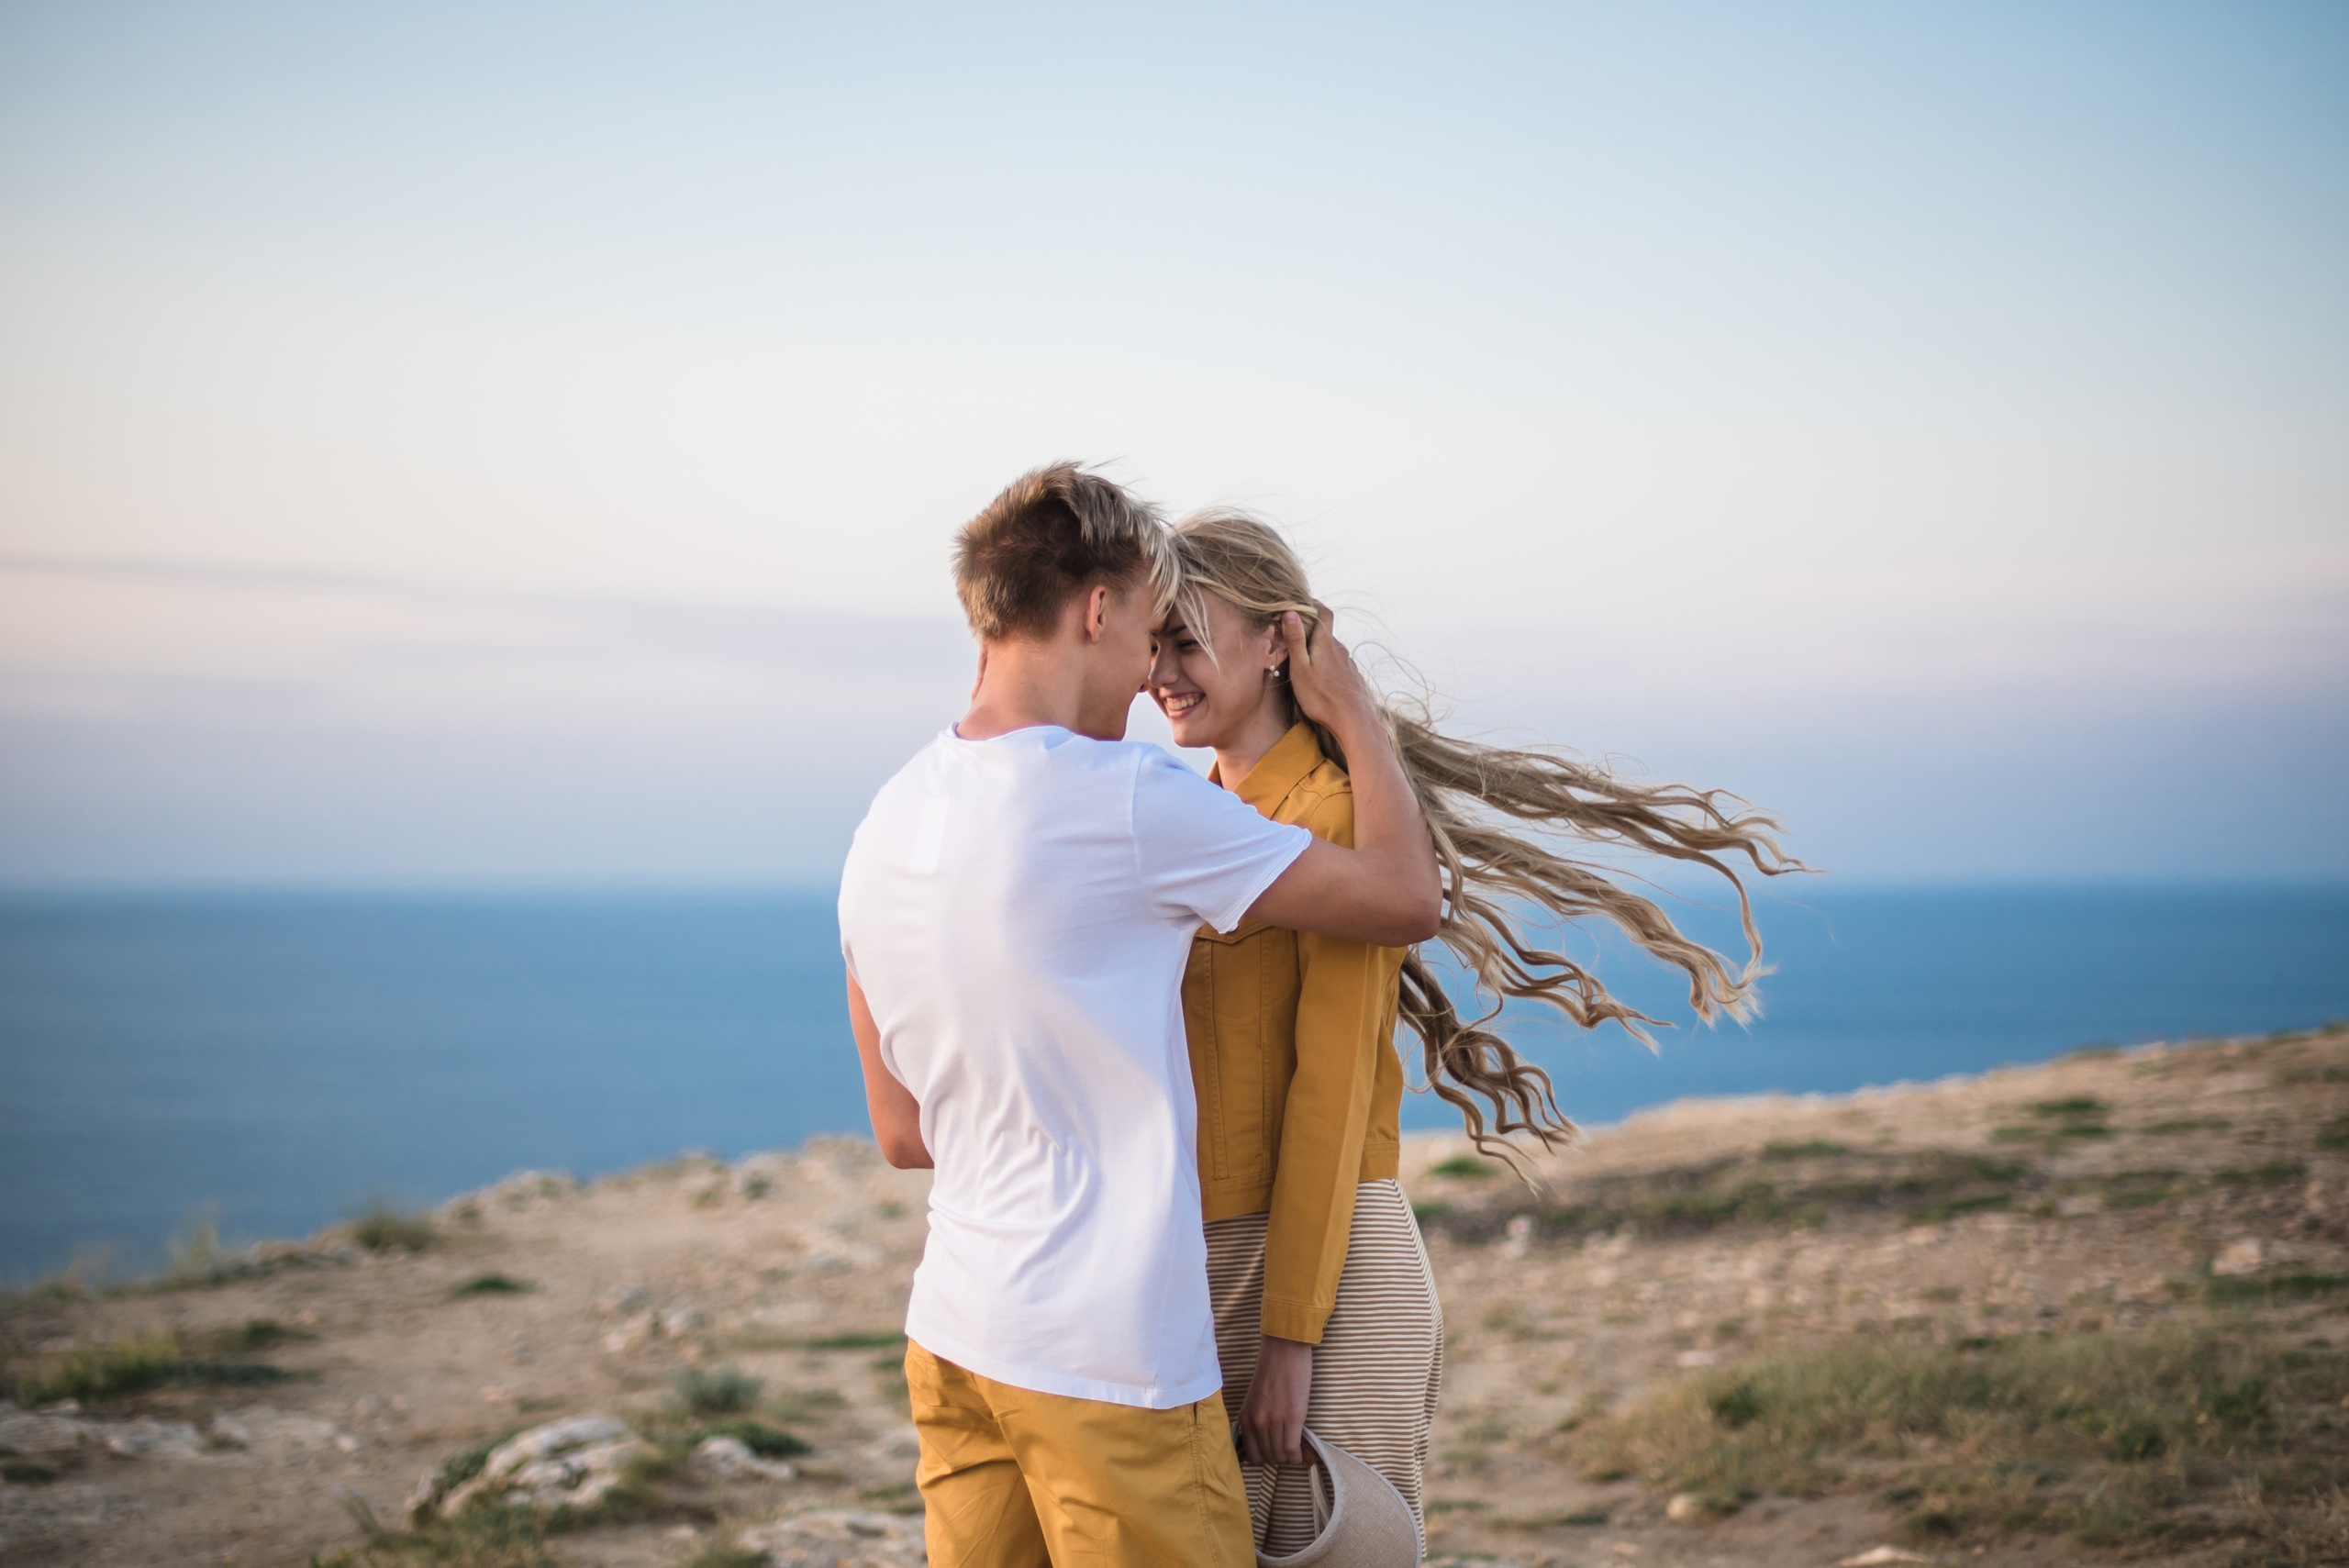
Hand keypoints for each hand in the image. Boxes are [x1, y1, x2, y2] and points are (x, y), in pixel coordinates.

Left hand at [1235, 1334, 1312, 1466]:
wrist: (1284, 1351)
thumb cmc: (1272, 1372)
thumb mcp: (1255, 1400)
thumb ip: (1256, 1420)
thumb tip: (1265, 1443)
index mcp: (1245, 1418)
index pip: (1253, 1456)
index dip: (1266, 1458)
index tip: (1275, 1453)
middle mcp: (1256, 1423)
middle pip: (1268, 1458)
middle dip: (1279, 1458)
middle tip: (1289, 1450)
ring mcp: (1273, 1421)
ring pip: (1281, 1456)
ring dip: (1290, 1457)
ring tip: (1297, 1449)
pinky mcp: (1292, 1418)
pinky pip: (1292, 1450)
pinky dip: (1298, 1455)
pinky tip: (1303, 1451)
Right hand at [1276, 605, 1376, 738]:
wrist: (1353, 721)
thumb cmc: (1322, 697)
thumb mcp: (1301, 669)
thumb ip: (1295, 640)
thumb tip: (1291, 611)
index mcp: (1326, 644)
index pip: (1323, 613)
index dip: (1313, 604)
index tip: (1300, 603)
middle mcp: (1340, 650)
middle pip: (1325, 632)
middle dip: (1310, 631)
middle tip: (1292, 637)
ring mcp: (1348, 664)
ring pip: (1331, 650)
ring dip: (1318, 650)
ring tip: (1304, 662)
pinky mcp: (1352, 677)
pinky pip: (1337, 664)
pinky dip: (1327, 664)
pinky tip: (1320, 679)